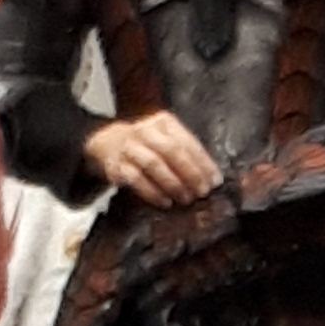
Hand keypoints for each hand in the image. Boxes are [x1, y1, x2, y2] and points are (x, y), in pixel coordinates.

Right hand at [85, 111, 220, 208]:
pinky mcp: (117, 165)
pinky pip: (136, 179)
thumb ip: (187, 154)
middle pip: (171, 151)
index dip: (203, 163)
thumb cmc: (149, 145)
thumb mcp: (167, 140)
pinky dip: (153, 192)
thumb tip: (211, 179)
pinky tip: (165, 202)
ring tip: (186, 199)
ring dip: (173, 184)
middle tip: (202, 192)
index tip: (215, 181)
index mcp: (164, 122)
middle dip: (190, 174)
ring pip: (154, 164)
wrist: (109, 143)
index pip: (187, 142)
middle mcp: (145, 130)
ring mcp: (130, 147)